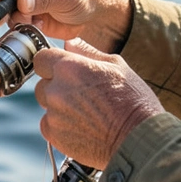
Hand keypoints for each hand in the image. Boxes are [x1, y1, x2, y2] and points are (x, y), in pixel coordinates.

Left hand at [32, 38, 163, 169]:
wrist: (138, 138)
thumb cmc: (133, 100)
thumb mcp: (116, 67)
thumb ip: (88, 52)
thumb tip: (70, 43)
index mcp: (69, 67)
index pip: (42, 58)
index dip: (52, 64)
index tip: (64, 71)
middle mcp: (56, 89)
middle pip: (43, 83)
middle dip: (57, 87)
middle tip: (82, 96)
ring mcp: (53, 113)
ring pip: (46, 105)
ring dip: (59, 107)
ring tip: (86, 113)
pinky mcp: (54, 135)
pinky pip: (48, 125)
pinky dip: (60, 126)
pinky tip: (82, 127)